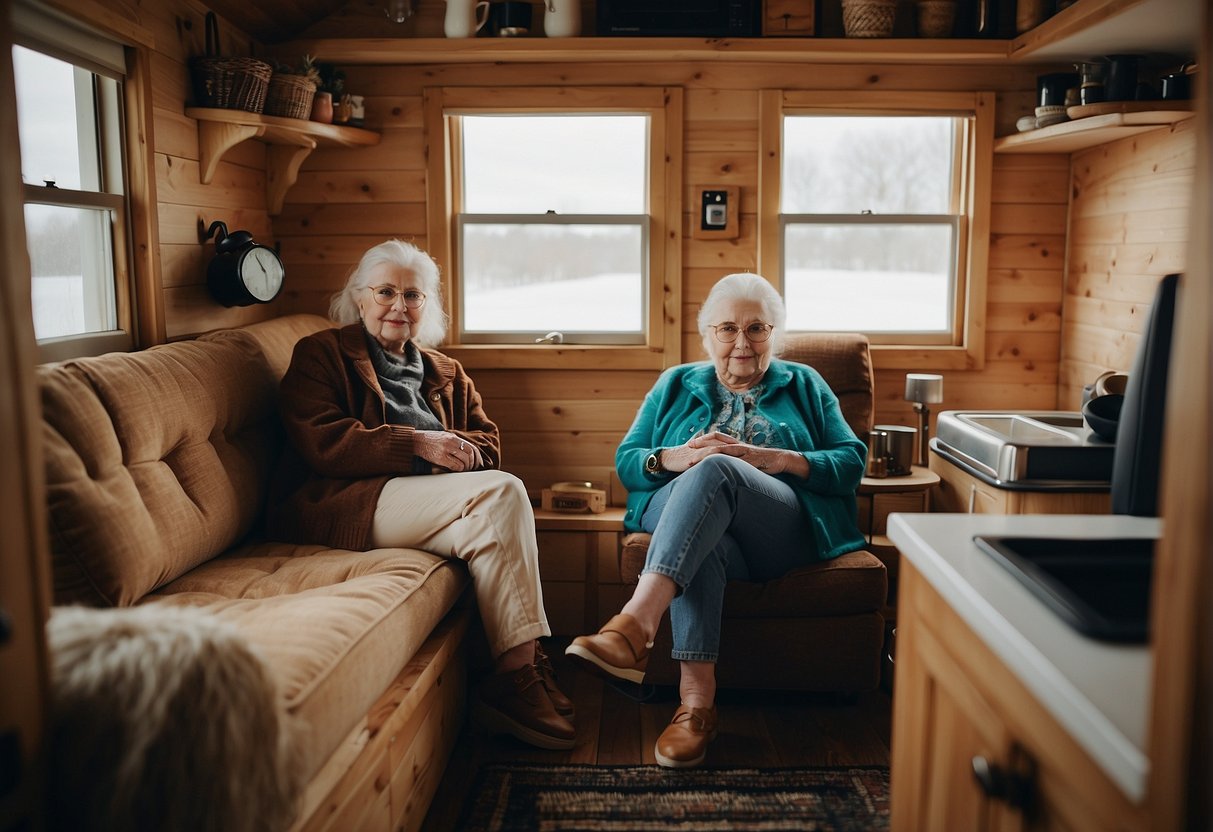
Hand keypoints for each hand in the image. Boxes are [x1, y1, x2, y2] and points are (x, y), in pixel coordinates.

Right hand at [414, 430, 481, 471]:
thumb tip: (468, 452)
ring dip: (466, 468)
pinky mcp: (440, 458)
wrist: (415, 441)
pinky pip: (455, 466)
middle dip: (473, 463)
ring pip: (464, 461)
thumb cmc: (430, 441)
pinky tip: (456, 470)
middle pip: (470, 454)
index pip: (471, 447)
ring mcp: (446, 449)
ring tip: (463, 470)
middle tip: (471, 469)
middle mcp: (451, 442)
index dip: (477, 457)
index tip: (478, 464)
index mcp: (453, 437)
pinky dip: (459, 470)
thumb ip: (455, 442)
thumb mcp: (444, 437)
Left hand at [661, 431, 807, 477]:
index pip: (717, 437)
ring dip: (705, 455)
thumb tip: (723, 464)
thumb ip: (735, 459)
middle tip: (686, 448)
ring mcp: (743, 452)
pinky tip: (713, 465)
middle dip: (700, 445)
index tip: (689, 443)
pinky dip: (722, 462)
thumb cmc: (763, 461)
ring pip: (721, 451)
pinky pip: (733, 461)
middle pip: (715, 442)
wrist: (782, 459)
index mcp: (737, 444)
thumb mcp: (746, 459)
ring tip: (692, 461)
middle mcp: (738, 445)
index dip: (703, 439)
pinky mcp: (749, 459)